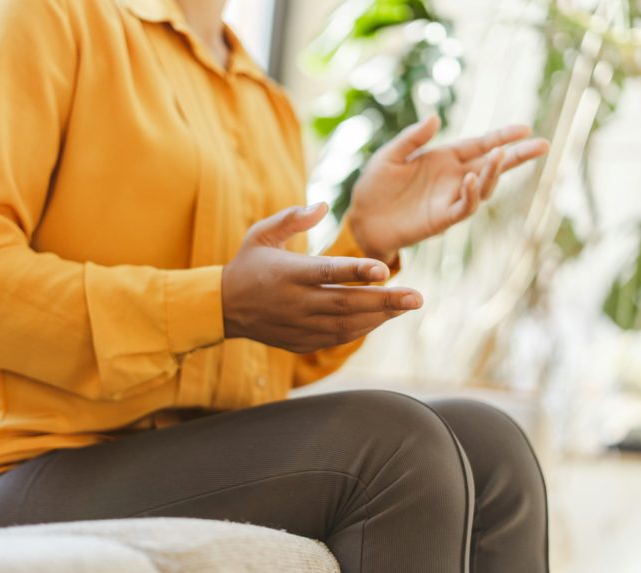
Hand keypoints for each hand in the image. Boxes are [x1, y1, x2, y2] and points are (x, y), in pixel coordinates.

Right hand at [222, 203, 423, 352]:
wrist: (223, 308)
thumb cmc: (248, 264)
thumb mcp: (261, 234)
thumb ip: (292, 219)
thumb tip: (323, 206)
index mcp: (287, 273)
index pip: (327, 272)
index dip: (357, 270)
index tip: (386, 269)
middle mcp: (295, 302)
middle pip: (346, 303)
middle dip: (385, 301)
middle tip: (418, 297)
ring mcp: (298, 325)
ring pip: (346, 324)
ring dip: (379, 316)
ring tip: (407, 306)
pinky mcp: (300, 341)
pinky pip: (337, 338)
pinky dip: (362, 329)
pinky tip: (382, 318)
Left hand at [347, 116, 549, 263]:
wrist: (362, 219)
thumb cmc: (375, 186)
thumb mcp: (390, 155)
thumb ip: (412, 138)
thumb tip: (435, 117)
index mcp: (444, 158)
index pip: (480, 145)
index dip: (502, 136)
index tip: (525, 127)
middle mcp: (453, 177)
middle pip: (492, 165)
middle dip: (517, 155)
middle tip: (542, 145)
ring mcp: (450, 198)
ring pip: (484, 186)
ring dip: (494, 171)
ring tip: (500, 154)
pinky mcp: (442, 218)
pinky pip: (463, 207)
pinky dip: (471, 194)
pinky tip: (472, 178)